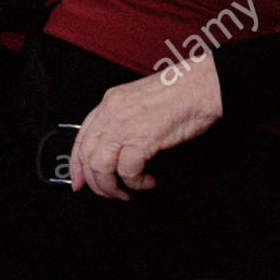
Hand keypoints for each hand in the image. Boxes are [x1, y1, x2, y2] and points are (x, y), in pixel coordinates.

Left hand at [69, 58, 222, 199]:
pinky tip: (148, 181)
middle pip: (87, 155)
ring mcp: (125, 125)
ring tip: (127, 191)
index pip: (82, 137)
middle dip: (95, 182)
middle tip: (109, 193)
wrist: (202, 87)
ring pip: (100, 167)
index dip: (77, 163)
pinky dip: (136, 183)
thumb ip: (124, 118)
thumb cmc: (180, 93)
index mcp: (110, 101)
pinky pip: (127, 171)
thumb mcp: (141, 101)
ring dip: (112, 186)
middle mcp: (112, 112)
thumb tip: (118, 147)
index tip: (79, 180)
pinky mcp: (142, 138)